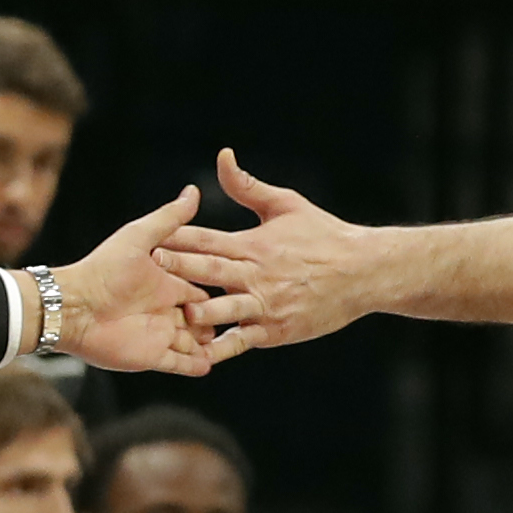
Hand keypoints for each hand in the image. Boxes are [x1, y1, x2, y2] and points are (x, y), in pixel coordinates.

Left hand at [51, 185, 222, 377]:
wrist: (74, 305)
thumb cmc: (103, 268)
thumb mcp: (139, 238)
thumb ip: (168, 219)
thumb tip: (194, 191)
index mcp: (164, 283)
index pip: (198, 288)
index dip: (216, 289)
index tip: (238, 286)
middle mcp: (163, 310)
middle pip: (199, 317)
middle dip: (216, 318)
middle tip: (237, 317)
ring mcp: (158, 335)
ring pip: (192, 342)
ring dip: (209, 343)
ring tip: (231, 343)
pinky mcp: (151, 357)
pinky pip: (179, 364)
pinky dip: (194, 365)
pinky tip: (210, 365)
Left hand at [153, 148, 374, 353]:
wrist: (362, 271)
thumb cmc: (323, 235)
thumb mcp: (286, 204)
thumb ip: (248, 186)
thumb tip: (222, 156)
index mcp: (253, 243)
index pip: (207, 238)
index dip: (177, 237)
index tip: (149, 236)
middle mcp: (257, 273)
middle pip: (211, 269)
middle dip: (180, 267)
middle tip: (150, 265)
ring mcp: (266, 304)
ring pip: (228, 308)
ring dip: (204, 310)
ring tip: (180, 314)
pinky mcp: (276, 330)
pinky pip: (244, 340)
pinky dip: (224, 348)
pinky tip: (201, 356)